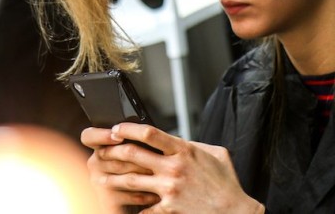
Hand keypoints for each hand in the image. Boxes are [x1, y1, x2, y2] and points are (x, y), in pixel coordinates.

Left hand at [91, 123, 263, 213]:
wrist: (233, 211)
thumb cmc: (225, 182)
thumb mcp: (214, 153)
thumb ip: (193, 144)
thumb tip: (176, 140)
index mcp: (184, 150)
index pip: (149, 133)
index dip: (128, 129)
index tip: (116, 129)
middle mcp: (174, 168)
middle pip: (133, 154)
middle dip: (112, 151)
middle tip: (102, 150)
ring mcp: (170, 189)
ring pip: (131, 180)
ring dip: (113, 178)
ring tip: (101, 177)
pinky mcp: (169, 209)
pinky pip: (143, 208)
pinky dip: (133, 208)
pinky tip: (124, 206)